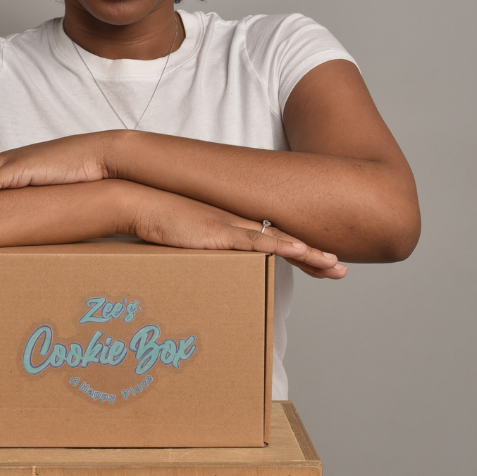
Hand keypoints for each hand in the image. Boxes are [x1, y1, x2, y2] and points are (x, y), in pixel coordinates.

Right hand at [126, 184, 347, 279]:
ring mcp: (231, 225)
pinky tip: (303, 252)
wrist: (137, 202)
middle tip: (339, 268)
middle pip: (285, 240)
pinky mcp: (220, 232)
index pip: (273, 238)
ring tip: (334, 266)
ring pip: (280, 241)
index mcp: (230, 225)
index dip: (299, 250)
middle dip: (315, 255)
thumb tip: (202, 273)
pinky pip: (258, 242)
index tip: (320, 260)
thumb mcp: (182, 241)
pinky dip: (283, 247)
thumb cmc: (155, 223)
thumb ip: (196, 253)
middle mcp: (237, 223)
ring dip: (310, 255)